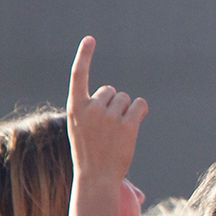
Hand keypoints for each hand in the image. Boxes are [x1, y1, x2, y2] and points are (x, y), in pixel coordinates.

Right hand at [66, 37, 146, 182]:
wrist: (96, 176)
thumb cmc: (89, 151)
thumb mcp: (81, 126)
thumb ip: (93, 108)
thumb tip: (122, 97)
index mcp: (75, 107)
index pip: (79, 75)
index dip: (84, 55)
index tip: (90, 39)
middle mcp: (91, 108)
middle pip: (112, 90)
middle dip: (113, 104)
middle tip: (106, 127)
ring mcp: (109, 116)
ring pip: (126, 99)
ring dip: (126, 111)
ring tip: (116, 132)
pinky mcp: (127, 125)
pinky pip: (140, 105)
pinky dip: (140, 112)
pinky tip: (132, 126)